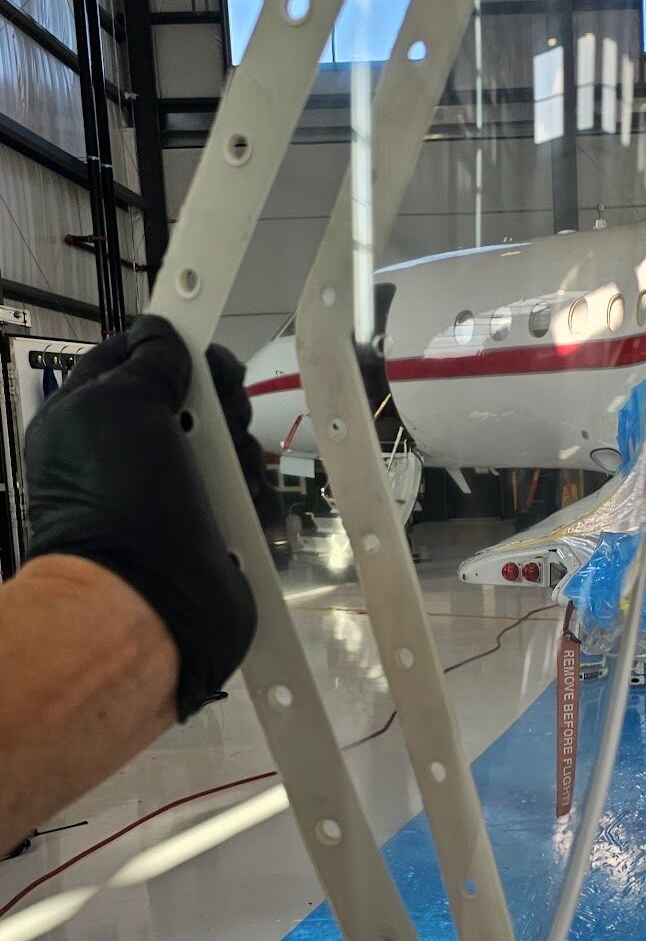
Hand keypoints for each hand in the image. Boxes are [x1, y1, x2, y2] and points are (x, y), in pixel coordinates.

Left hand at [24, 316, 263, 719]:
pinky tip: (245, 511)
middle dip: (221, 407)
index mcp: (92, 420)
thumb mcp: (120, 404)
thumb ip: (148, 361)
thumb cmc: (120, 509)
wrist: (149, 605)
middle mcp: (132, 457)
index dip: (173, 346)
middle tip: (221, 420)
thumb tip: (164, 334)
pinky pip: (253, 496)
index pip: (135, 358)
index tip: (205, 342)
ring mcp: (174, 495)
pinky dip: (257, 500)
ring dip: (242, 458)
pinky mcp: (214, 530)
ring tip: (229, 481)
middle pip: (198, 402)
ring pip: (232, 447)